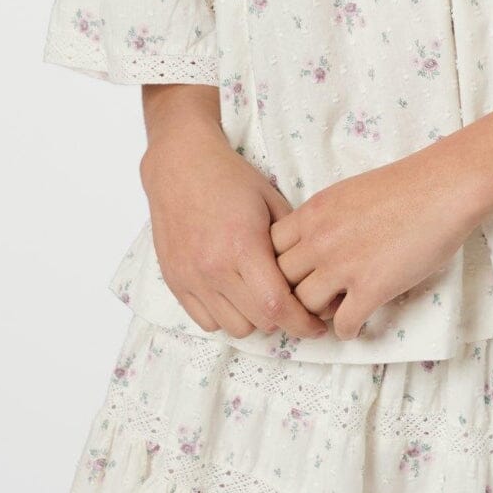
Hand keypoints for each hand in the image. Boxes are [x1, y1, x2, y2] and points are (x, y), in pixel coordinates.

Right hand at [139, 122, 329, 342]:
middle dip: (283, 318)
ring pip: (233, 328)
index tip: (317, 326)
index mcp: (243, 246)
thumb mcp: (271, 199)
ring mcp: (192, 279)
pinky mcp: (175, 282)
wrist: (180, 165)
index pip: (277, 305)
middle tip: (293, 304)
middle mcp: (214, 269)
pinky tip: (235, 294)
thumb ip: (291, 240)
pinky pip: (206, 322)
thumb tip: (314, 273)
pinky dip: (225, 316)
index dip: (302, 322)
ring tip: (261, 295)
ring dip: (253, 318)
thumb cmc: (230, 177)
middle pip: (259, 322)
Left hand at [269, 147, 483, 341]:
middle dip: (294, 292)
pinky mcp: (371, 288)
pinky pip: (342, 325)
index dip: (280, 264)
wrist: (442, 188)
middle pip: (282, 280)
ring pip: (306, 306)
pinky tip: (357, 322)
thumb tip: (314, 248)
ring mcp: (344, 265)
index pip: (270, 248)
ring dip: (318, 313)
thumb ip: (324, 219)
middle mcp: (320, 239)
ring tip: (334, 311)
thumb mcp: (348, 192)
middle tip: (312, 298)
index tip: (296, 272)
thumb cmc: (404, 185)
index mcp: (314, 212)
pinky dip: (347, 329)